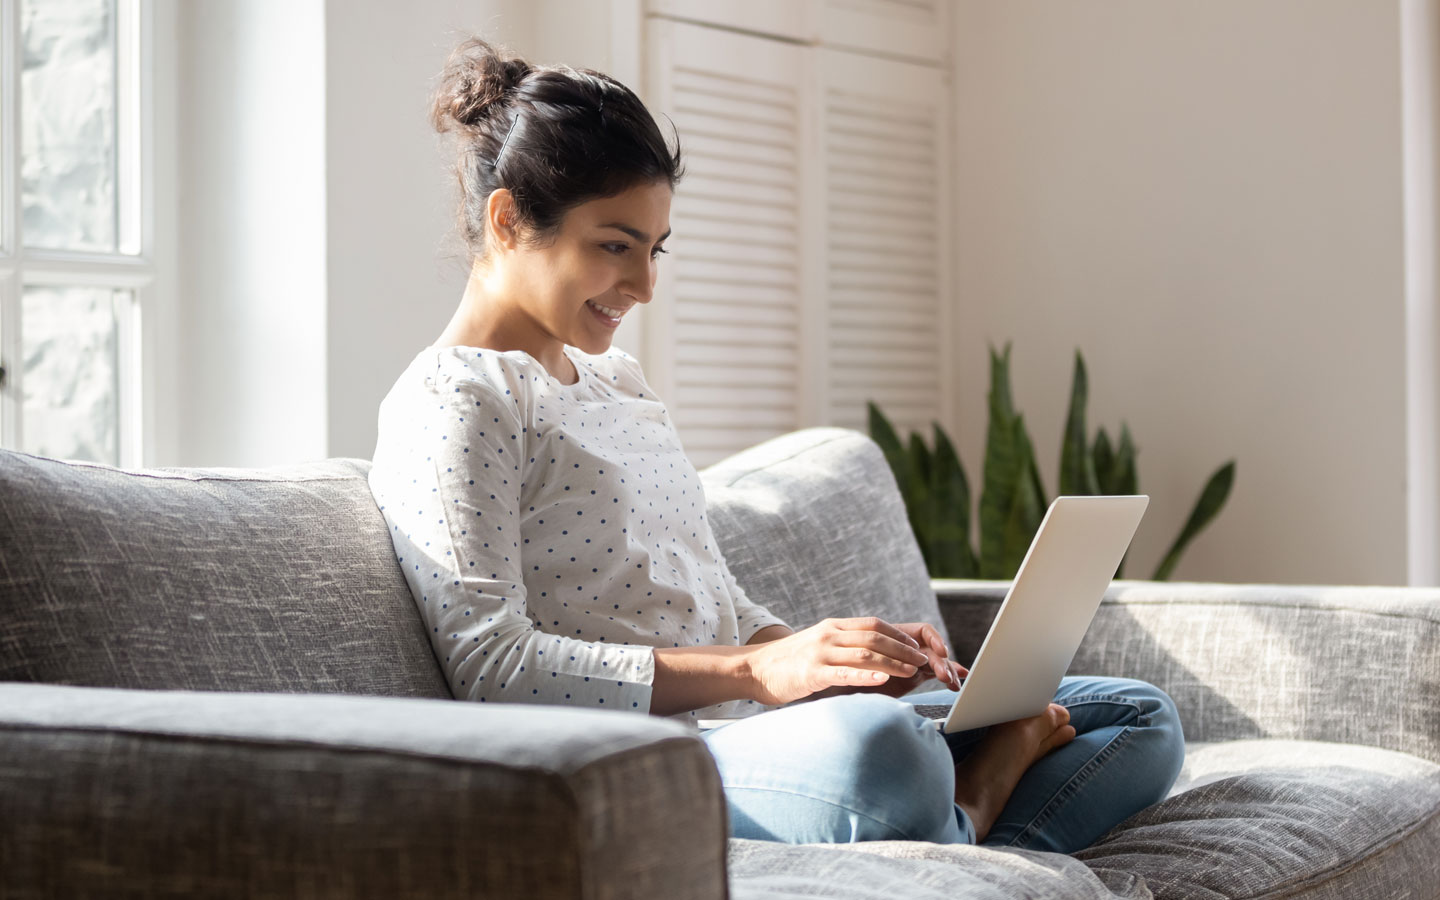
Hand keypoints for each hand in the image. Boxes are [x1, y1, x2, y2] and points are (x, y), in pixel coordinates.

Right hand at [743, 617, 934, 705]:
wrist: (755, 669)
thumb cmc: (790, 662)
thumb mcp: (819, 646)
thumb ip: (844, 646)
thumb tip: (876, 657)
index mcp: (833, 627)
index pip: (875, 624)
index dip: (900, 635)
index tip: (919, 646)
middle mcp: (829, 635)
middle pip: (875, 637)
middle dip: (904, 649)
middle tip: (925, 661)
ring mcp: (820, 652)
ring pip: (865, 653)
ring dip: (893, 662)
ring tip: (914, 671)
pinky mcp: (811, 672)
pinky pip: (843, 673)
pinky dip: (866, 676)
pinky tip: (883, 680)